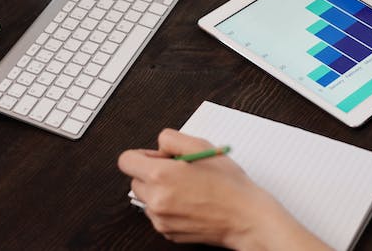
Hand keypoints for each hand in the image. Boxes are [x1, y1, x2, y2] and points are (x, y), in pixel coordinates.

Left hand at [118, 129, 331, 249]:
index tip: (157, 157)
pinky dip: (169, 207)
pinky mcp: (167, 232)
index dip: (143, 155)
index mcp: (161, 175)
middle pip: (134, 180)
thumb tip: (159, 146)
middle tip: (178, 170)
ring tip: (188, 188)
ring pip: (146, 198)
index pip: (126, 160)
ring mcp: (160, 219)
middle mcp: (156, 199)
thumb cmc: (229, 184)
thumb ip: (173, 139)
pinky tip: (191, 202)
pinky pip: (158, 214)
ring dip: (160, 191)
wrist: (245, 217)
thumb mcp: (203, 146)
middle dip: (152, 173)